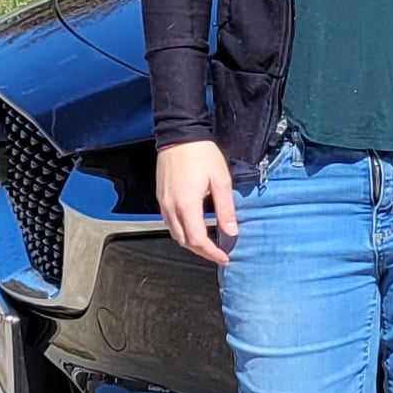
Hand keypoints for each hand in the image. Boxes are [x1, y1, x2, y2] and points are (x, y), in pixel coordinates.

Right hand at [156, 139, 236, 264]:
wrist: (178, 135)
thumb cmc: (201, 154)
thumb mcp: (221, 180)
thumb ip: (225, 209)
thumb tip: (231, 232)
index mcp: (186, 205)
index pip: (197, 240)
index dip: (212, 252)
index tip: (225, 257)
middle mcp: (171, 208)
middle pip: (184, 241)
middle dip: (202, 252)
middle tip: (219, 254)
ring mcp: (163, 203)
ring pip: (175, 233)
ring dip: (191, 243)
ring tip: (209, 244)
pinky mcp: (161, 198)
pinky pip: (170, 223)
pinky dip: (183, 231)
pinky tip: (196, 227)